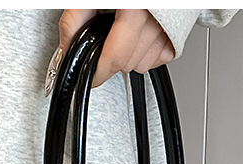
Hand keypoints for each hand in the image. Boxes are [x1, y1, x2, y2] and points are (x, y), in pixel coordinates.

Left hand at [57, 9, 174, 87]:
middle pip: (127, 63)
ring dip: (129, 55)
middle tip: (104, 38)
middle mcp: (155, 17)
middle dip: (111, 57)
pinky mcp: (177, 34)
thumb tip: (66, 48)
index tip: (91, 76)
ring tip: (122, 33)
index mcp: (134, 7)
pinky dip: (147, 52)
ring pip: (143, 64)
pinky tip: (138, 36)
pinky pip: (160, 58)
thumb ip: (75, 18)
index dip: (98, 72)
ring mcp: (169, 27)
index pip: (114, 57)